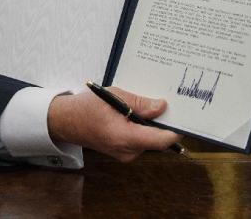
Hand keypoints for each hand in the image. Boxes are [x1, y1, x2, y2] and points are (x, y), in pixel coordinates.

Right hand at [47, 86, 181, 162]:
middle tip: (166, 102)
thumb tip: (161, 106)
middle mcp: (127, 151)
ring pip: (150, 140)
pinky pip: (141, 141)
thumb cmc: (87, 107)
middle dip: (162, 122)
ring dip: (150, 124)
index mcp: (124, 137)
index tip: (184, 117)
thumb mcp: (114, 96)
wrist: (67, 121)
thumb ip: (139, 103)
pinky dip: (142, 128)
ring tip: (143, 105)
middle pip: (157, 139)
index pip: (160, 140)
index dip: (174, 130)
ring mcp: (126, 155)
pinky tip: (134, 114)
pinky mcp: (124, 152)